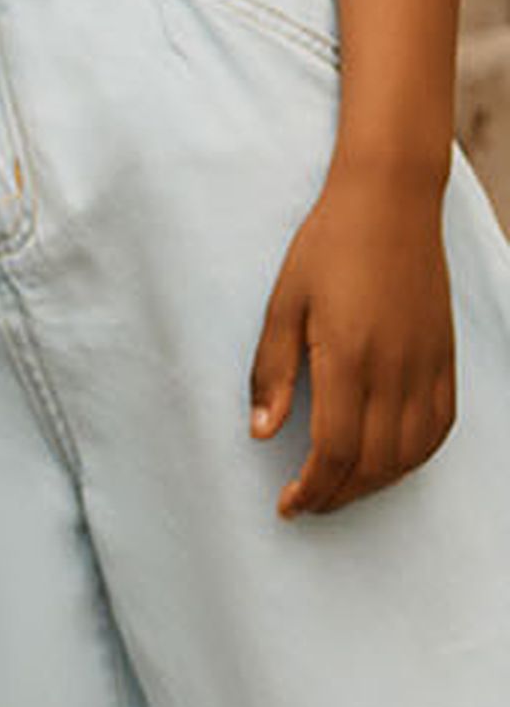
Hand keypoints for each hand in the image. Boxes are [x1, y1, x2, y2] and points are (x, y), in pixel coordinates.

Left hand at [250, 156, 456, 511]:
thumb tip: (262, 432)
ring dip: (375, 483)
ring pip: (411, 452)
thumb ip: (271, 372)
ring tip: (340, 487)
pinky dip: (415, 456)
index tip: (288, 504)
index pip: (334, 451)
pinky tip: (388, 461)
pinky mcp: (446, 356)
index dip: (312, 489)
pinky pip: (441, 425)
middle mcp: (395, 369)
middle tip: (307, 502)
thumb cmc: (328, 247)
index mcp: (348, 358)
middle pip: (373, 463)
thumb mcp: (282, 305)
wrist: (390, 202)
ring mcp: (427, 364)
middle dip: (337, 495)